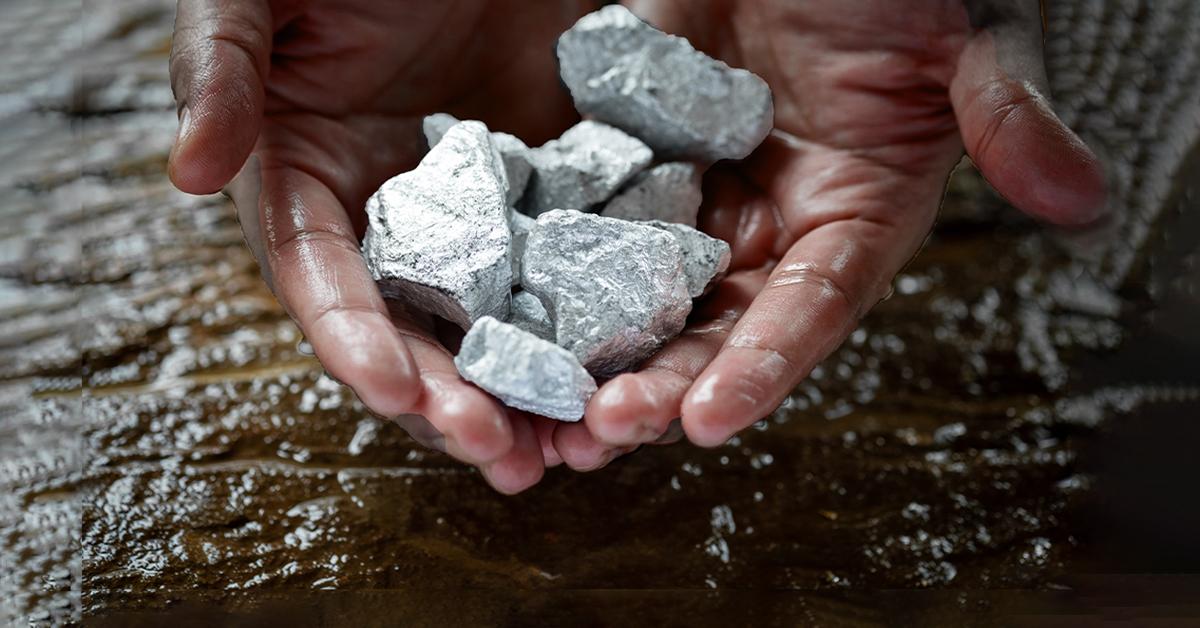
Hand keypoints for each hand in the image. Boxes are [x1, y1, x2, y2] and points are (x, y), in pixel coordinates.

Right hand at [167, 0, 604, 491]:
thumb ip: (219, 72)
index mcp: (308, 183)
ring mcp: (476, 216)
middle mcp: (392, 219)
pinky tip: (623, 377)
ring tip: (567, 449)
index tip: (393, 393)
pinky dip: (591, 331)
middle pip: (415, 329)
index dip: (354, 339)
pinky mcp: (549, 197)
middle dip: (451, 397)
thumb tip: (186, 172)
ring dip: (525, 393)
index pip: (323, 278)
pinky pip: (573, 272)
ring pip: (496, 323)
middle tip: (498, 451)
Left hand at [559, 0, 1106, 459]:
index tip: (709, 420)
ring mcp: (694, 192)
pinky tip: (501, 308)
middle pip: (712, 322)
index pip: (809, 307)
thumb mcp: (965, 38)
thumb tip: (1081, 197)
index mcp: (852, 214)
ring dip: (591, 351)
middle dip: (659, 381)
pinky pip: (582, 215)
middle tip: (601, 433)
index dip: (762, 366)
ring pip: (637, 289)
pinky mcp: (631, 155)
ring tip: (540, 407)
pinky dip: (544, 264)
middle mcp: (769, 222)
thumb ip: (1008, 115)